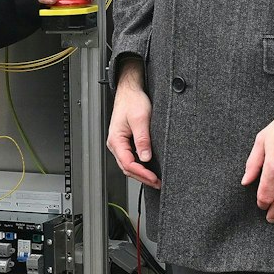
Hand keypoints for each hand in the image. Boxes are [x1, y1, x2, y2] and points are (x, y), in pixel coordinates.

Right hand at [107, 64, 159, 189]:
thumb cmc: (132, 101)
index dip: (141, 173)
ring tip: (155, 180)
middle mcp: (116, 143)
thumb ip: (142, 139)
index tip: (153, 178)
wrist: (130, 90)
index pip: (127, 163)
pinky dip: (140, 166)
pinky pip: (131, 158)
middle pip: (127, 168)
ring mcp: (120, 143)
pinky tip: (149, 169)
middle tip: (157, 183)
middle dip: (142, 177)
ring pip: (129, 165)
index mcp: (116, 139)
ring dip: (141, 174)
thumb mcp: (140, 119)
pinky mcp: (126, 142)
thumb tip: (145, 157)